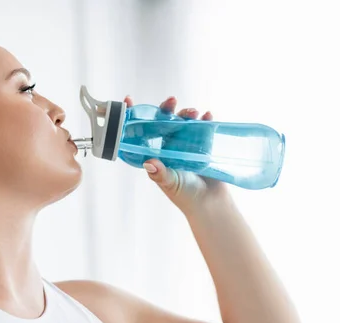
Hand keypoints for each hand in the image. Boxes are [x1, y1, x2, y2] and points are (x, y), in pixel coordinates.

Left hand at [123, 95, 231, 215]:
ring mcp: (187, 143)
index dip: (135, 116)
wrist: (210, 205)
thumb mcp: (169, 184)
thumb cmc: (185, 196)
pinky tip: (207, 116)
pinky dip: (205, 120)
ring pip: (184, 121)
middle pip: (164, 121)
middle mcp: (169, 145)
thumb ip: (160, 174)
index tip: (129, 100)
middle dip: (166, 109)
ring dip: (187, 113)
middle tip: (171, 101)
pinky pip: (203, 127)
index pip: (142, 132)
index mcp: (156, 153)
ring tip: (193, 113)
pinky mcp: (204, 144)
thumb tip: (149, 162)